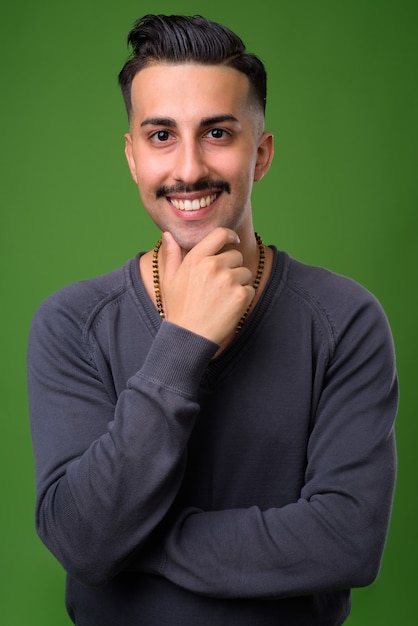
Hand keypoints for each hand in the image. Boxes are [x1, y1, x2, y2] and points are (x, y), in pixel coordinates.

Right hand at [159, 228, 254, 343]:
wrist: (189, 337)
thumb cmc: (179, 309)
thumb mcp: (170, 280)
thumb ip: (172, 255)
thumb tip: (168, 234)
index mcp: (196, 258)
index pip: (220, 234)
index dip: (230, 236)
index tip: (234, 241)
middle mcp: (213, 265)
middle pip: (236, 255)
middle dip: (232, 268)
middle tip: (219, 287)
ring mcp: (228, 280)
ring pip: (245, 273)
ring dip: (239, 283)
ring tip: (222, 299)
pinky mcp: (241, 295)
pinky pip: (250, 289)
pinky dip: (243, 298)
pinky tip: (228, 307)